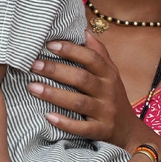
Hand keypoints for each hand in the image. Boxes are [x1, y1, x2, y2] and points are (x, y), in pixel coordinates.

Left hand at [28, 31, 140, 149]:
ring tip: (31, 87)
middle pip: (82, 78)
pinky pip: (82, 128)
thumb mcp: (111, 73)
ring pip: (78, 102)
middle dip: (56, 70)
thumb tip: (85, 30)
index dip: (71, 50)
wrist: (129, 131)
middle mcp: (108, 92)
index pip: (92, 58)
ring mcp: (105, 112)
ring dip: (54, 94)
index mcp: (109, 75)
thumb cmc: (114, 97)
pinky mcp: (100, 131)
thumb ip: (99, 53)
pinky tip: (48, 116)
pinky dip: (65, 123)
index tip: (49, 44)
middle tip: (33, 64)